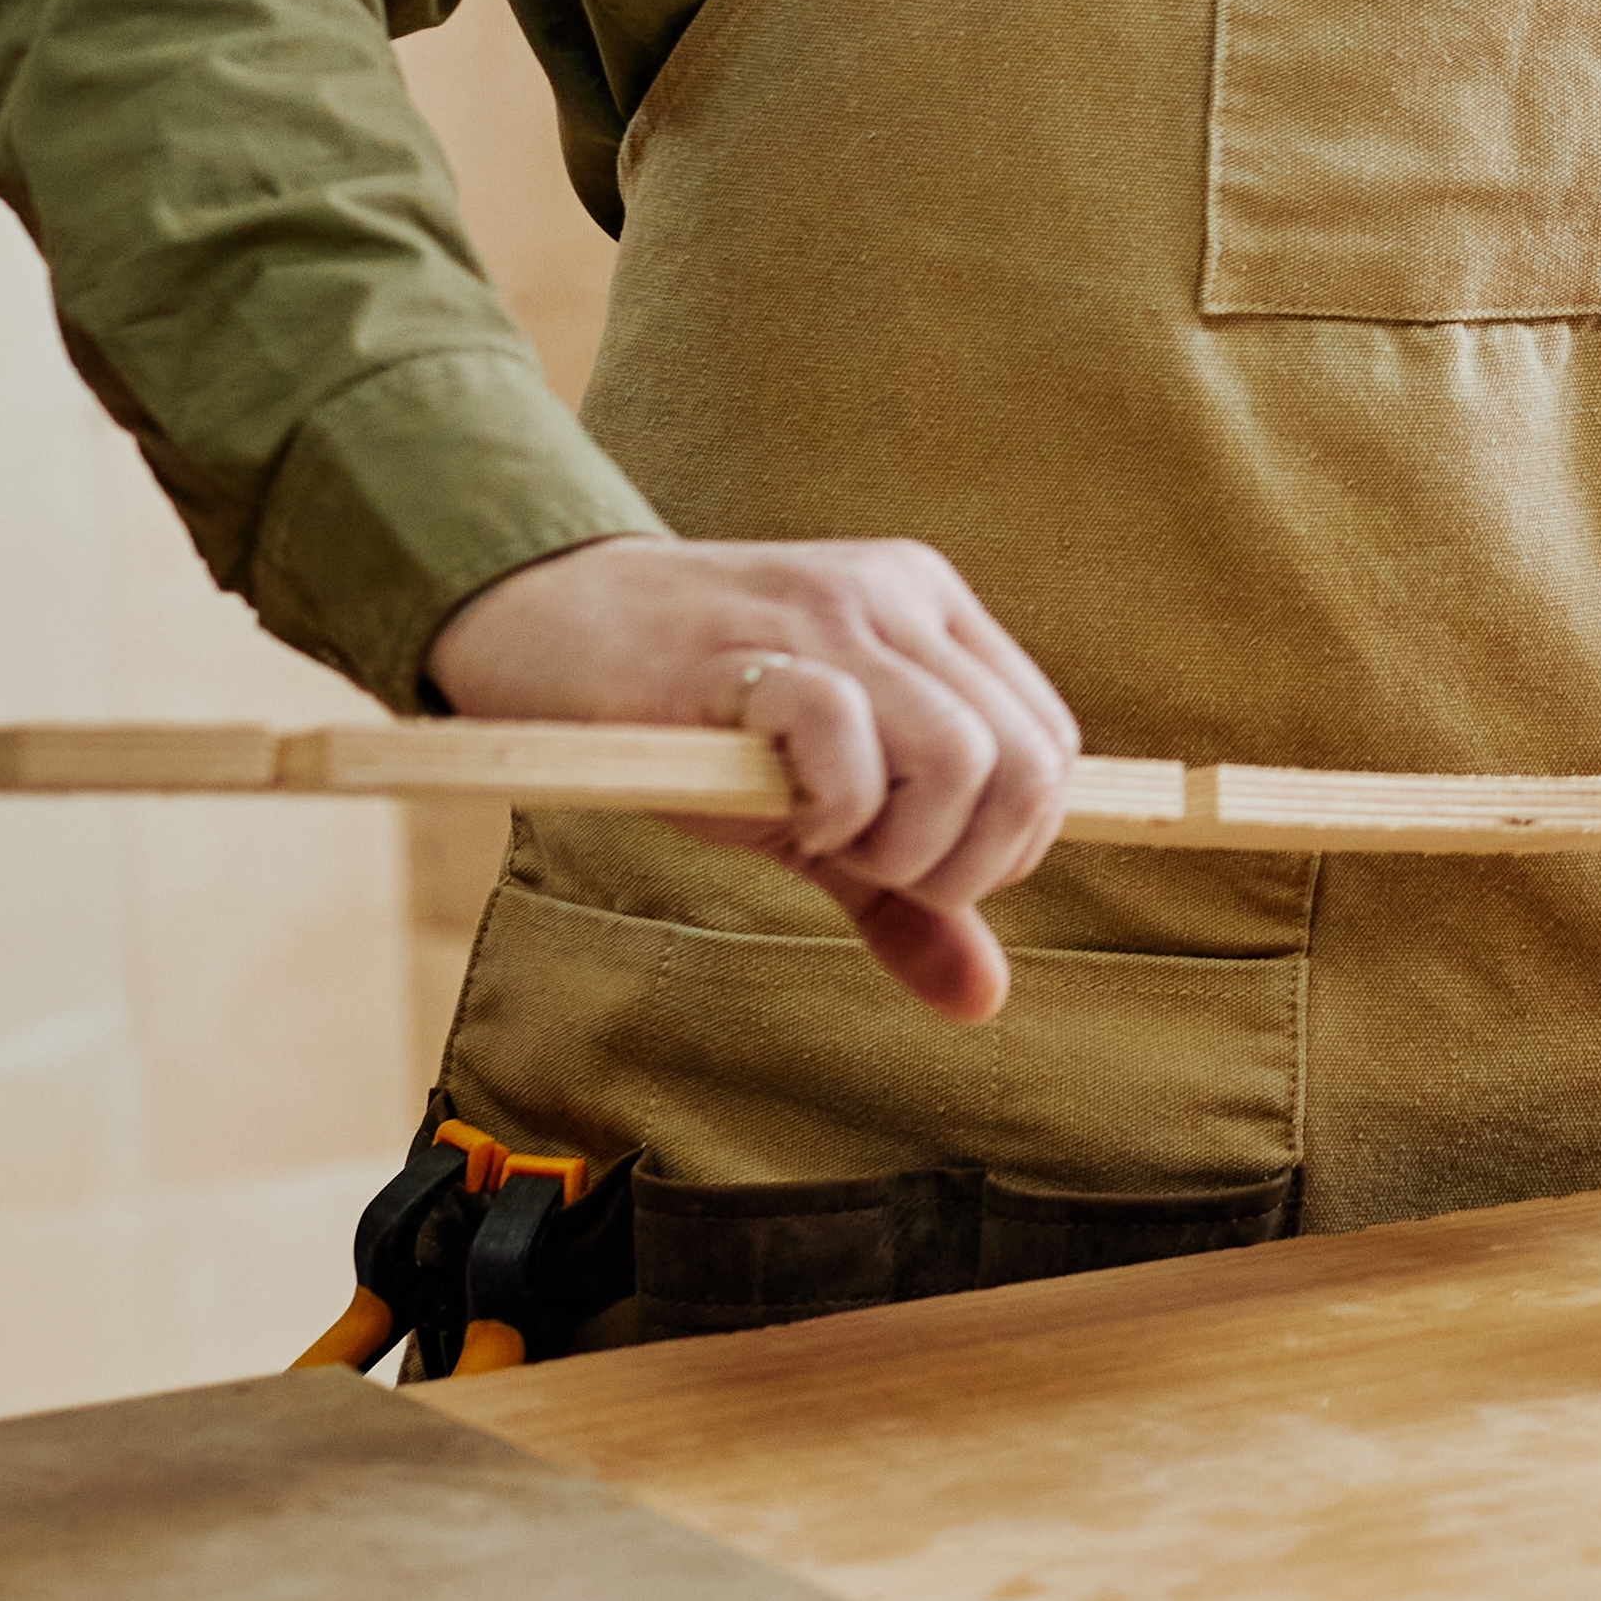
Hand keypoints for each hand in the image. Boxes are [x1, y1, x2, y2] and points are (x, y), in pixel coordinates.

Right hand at [427, 534, 1078, 1021]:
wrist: (550, 619)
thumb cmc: (695, 719)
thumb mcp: (821, 804)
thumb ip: (906, 897)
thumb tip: (984, 1000)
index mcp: (937, 613)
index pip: (1050, 744)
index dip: (1007, 842)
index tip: (920, 872)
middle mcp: (902, 599)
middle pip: (1026, 763)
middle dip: (966, 862)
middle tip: (873, 870)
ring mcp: (831, 615)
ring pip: (962, 753)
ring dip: (905, 846)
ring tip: (825, 842)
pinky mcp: (748, 651)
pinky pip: (846, 734)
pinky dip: (831, 809)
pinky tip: (778, 813)